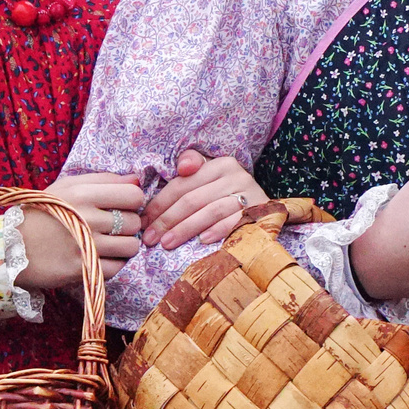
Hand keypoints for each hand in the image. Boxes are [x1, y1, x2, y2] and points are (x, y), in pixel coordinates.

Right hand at [19, 173, 144, 288]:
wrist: (10, 247)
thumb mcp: (67, 186)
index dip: (132, 201)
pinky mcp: (83, 270)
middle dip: (127, 225)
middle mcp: (87, 218)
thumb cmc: (43, 212)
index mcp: (83, 193)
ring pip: (131, 247)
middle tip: (111, 227)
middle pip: (134, 222)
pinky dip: (113, 264)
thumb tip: (138, 180)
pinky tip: (99, 258)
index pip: (134, 195)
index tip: (121, 206)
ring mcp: (86, 246)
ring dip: (124, 246)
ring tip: (108, 244)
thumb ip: (103, 180)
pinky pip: (118, 267)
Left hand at [142, 149, 267, 249]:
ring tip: (167, 243)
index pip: (182, 184)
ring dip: (185, 229)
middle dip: (167, 220)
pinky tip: (201, 241)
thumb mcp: (209, 180)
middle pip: (193, 199)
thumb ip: (190, 169)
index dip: (159, 204)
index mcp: (219, 164)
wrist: (264, 211)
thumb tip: (182, 167)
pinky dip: (217, 231)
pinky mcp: (259, 212)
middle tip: (150, 238)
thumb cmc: (226, 196)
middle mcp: (235, 175)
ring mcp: (249, 194)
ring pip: (210, 211)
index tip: (143, 222)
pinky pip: (234, 222)